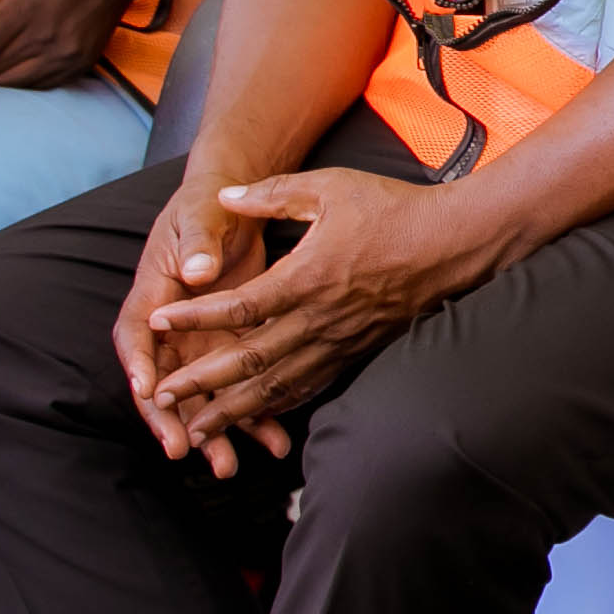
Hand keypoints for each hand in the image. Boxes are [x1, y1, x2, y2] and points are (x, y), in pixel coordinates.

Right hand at [116, 168, 287, 476]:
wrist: (235, 204)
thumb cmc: (210, 206)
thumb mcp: (201, 214)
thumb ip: (196, 242)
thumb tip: (193, 271)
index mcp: (152, 296)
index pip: (135, 338)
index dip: (139, 365)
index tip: (147, 391)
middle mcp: (170, 329)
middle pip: (163, 382)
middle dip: (171, 419)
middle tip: (184, 450)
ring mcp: (199, 342)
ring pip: (201, 395)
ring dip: (215, 430)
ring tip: (229, 466)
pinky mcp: (230, 346)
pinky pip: (239, 386)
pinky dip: (253, 413)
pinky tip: (272, 440)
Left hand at [139, 168, 514, 450]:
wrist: (456, 241)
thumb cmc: (394, 210)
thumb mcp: (331, 187)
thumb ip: (273, 194)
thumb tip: (226, 196)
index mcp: (307, 277)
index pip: (238, 307)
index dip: (194, 317)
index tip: (157, 324)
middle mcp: (319, 318)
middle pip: (249, 361)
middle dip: (201, 382)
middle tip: (162, 398)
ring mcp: (340, 340)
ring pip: (278, 385)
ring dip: (235, 408)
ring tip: (200, 426)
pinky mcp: (358, 350)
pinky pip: (312, 385)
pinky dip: (280, 405)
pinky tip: (258, 416)